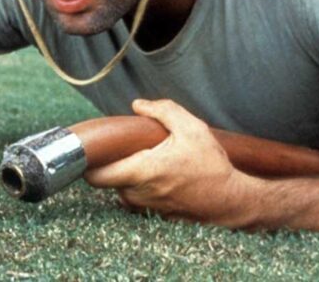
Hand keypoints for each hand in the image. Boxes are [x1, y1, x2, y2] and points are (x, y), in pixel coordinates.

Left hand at [83, 99, 257, 225]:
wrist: (232, 201)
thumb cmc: (212, 165)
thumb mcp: (192, 129)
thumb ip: (163, 110)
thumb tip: (138, 105)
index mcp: (141, 171)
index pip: (95, 175)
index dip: (86, 162)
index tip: (93, 148)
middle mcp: (138, 194)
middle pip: (106, 180)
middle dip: (109, 164)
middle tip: (122, 148)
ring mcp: (146, 208)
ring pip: (120, 189)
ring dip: (125, 176)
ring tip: (145, 160)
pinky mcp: (155, 215)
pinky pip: (137, 198)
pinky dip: (139, 187)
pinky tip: (157, 174)